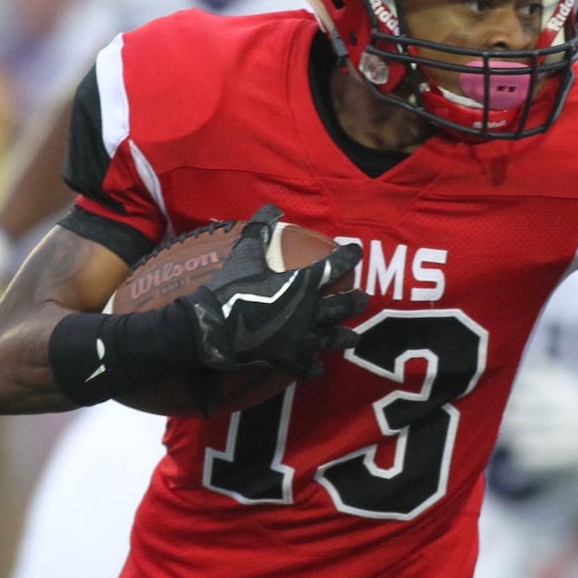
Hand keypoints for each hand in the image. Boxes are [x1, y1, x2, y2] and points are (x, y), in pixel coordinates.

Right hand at [183, 205, 365, 379]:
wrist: (214, 325)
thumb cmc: (232, 285)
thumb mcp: (245, 251)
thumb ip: (260, 229)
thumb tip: (271, 207)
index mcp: (304, 283)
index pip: (335, 267)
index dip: (349, 257)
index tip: (357, 252)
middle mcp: (309, 310)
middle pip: (342, 306)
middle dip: (356, 302)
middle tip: (363, 298)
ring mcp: (300, 337)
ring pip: (331, 338)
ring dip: (344, 337)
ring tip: (353, 337)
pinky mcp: (286, 357)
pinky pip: (304, 366)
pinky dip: (311, 369)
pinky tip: (318, 371)